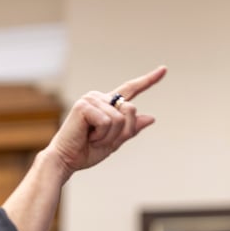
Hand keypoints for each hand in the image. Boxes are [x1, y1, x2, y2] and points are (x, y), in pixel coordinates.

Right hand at [48, 66, 166, 174]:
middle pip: (130, 109)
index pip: (130, 90)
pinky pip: (108, 122)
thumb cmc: (84, 152)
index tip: (164, 70)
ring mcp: (90, 99)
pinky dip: (101, 135)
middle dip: (122, 131)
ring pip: (121, 118)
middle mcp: (98, 97)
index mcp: (105, 104)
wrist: (65, 160)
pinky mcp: (84, 106)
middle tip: (100, 140)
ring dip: (109, 136)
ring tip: (91, 139)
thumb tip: (151, 117)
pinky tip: (87, 137)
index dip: (148, 81)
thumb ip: (130, 129)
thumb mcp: (113, 142)